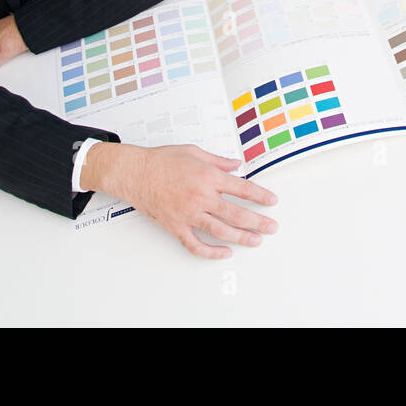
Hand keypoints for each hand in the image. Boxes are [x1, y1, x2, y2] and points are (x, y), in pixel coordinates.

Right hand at [81, 142, 277, 258]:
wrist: (134, 172)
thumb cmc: (161, 160)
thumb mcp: (194, 152)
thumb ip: (218, 161)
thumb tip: (237, 165)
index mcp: (208, 177)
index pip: (242, 189)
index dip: (260, 196)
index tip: (272, 201)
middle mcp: (201, 197)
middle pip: (236, 213)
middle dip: (258, 222)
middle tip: (272, 227)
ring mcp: (188, 214)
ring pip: (220, 231)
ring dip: (241, 238)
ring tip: (256, 241)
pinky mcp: (176, 226)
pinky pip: (195, 244)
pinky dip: (211, 251)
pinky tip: (223, 253)